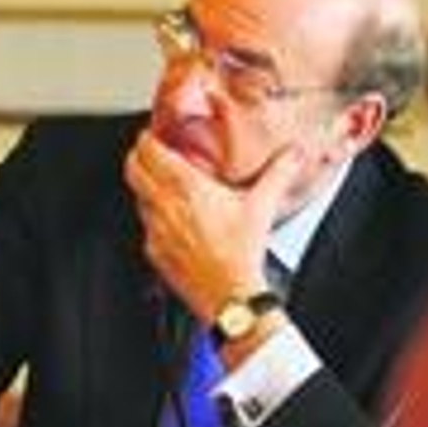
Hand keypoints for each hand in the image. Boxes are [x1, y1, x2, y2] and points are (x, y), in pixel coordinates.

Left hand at [124, 130, 300, 320]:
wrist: (228, 292)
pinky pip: (144, 225)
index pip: (150, 151)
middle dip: (136, 156)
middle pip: (133, 169)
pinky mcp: (152, 249)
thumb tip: (294, 153)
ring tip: (157, 181)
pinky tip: (166, 216)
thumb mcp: (262, 206)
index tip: (151, 133)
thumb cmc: (241, 251)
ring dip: (143, 185)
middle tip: (146, 151)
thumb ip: (279, 173)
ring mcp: (154, 228)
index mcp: (186, 187)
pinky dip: (151, 215)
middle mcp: (164, 204)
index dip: (146, 139)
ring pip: (136, 196)